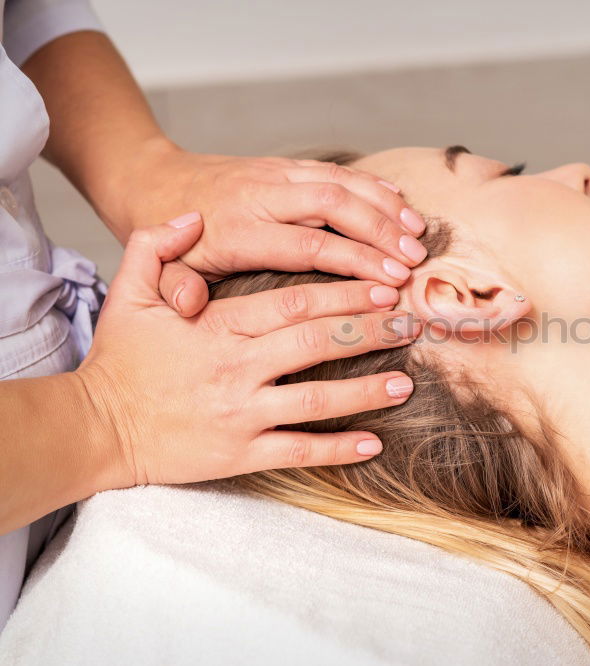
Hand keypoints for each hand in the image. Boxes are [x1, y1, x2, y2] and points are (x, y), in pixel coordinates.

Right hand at [77, 213, 420, 489]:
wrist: (94, 427)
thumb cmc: (119, 360)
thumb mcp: (128, 293)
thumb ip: (158, 247)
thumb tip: (192, 216)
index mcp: (219, 326)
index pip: (295, 302)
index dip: (345, 293)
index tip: (383, 286)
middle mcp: (237, 368)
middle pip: (316, 343)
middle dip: (368, 331)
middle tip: (410, 324)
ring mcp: (241, 414)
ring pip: (316, 400)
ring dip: (366, 391)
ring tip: (406, 382)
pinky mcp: (239, 453)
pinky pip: (297, 452)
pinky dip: (337, 450)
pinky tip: (374, 445)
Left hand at [111, 138, 427, 316]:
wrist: (152, 183)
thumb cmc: (166, 241)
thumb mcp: (158, 274)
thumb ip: (173, 289)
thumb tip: (189, 306)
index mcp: (237, 230)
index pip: (309, 244)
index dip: (354, 261)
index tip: (390, 282)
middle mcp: (260, 195)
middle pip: (333, 205)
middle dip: (380, 231)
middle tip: (415, 260)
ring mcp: (274, 175)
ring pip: (339, 180)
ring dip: (383, 205)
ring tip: (418, 232)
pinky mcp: (283, 165)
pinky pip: (334, 168)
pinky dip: (370, 183)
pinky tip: (399, 200)